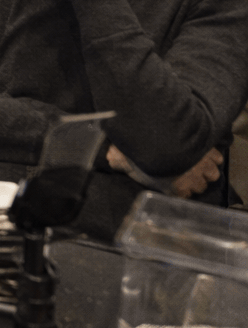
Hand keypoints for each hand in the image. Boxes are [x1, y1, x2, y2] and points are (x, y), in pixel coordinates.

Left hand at [108, 145, 222, 197]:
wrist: (164, 132)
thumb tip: (111, 160)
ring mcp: (203, 165)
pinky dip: (212, 156)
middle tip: (185, 172)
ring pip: (212, 174)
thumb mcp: (123, 156)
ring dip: (206, 170)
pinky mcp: (210, 150)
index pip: (183, 196)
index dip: (179, 190)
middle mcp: (192, 179)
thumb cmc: (142, 150)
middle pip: (200, 186)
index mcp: (174, 185)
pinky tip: (204, 152)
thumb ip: (118, 160)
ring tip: (197, 164)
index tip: (174, 184)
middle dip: (194, 181)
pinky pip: (217, 158)